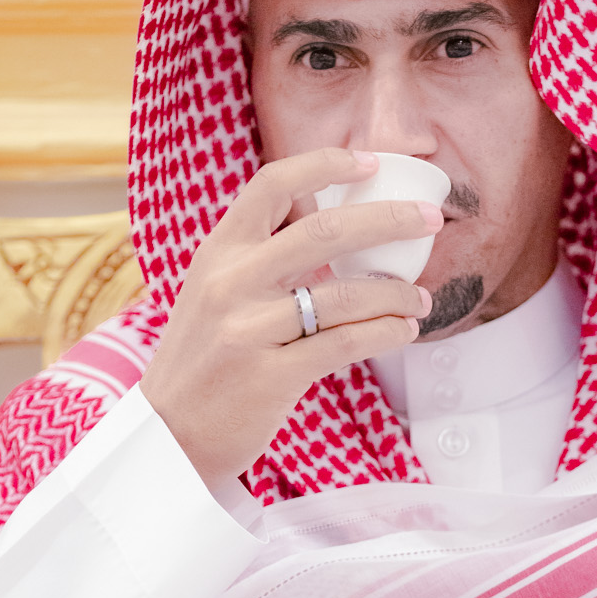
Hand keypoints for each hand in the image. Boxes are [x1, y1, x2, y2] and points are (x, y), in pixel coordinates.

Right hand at [139, 148, 441, 485]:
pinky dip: (385, 333)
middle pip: (324, 231)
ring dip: (397, 294)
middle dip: (389, 219)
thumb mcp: (212, 294)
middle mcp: (230, 283)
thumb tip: (331, 228)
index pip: (271, 185)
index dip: (325, 164)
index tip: (370, 162)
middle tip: (429, 219)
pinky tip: (402, 331)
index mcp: (217, 253)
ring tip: (419, 299)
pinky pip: (346, 343)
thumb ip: (258, 260)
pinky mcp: (270, 376)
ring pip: (344, 295)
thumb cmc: (203, 362)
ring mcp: (249, 330)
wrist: (167, 435)